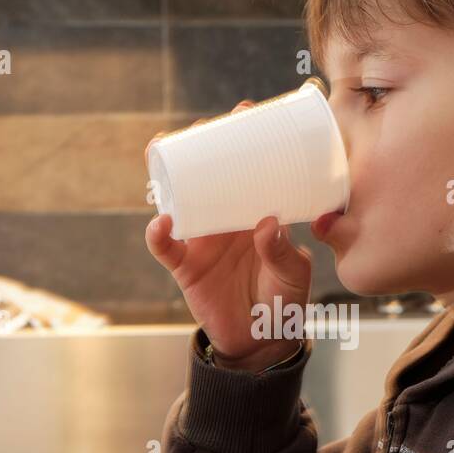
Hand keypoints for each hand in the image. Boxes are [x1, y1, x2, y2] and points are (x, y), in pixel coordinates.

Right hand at [145, 100, 312, 370]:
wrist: (263, 340)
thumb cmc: (284, 299)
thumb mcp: (294, 273)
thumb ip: (283, 251)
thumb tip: (267, 223)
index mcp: (252, 210)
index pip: (245, 168)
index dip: (241, 138)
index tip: (246, 111)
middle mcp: (223, 218)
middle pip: (203, 173)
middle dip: (198, 145)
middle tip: (201, 126)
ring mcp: (201, 239)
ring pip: (176, 198)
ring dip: (166, 175)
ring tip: (160, 152)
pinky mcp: (185, 265)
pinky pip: (165, 247)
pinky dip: (159, 234)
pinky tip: (161, 222)